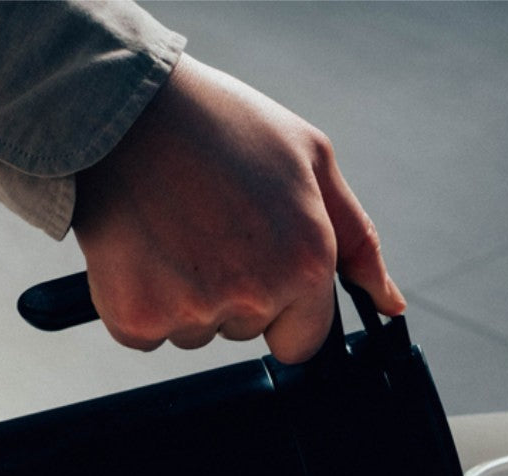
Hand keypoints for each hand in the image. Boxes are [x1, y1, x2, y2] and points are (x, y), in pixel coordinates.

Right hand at [71, 54, 404, 360]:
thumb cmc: (218, 124)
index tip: (255, 265)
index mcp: (307, 263)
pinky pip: (144, 334)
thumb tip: (389, 304)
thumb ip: (358, 241)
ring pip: (195, 333)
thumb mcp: (311, 160)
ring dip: (183, 294)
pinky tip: (140, 246)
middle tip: (206, 226)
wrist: (118, 104)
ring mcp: (194, 310)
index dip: (282, 308)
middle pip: (246, 332)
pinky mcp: (137, 317)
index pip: (304, 341)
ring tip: (172, 226)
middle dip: (231, 293)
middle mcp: (255, 294)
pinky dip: (137, 299)